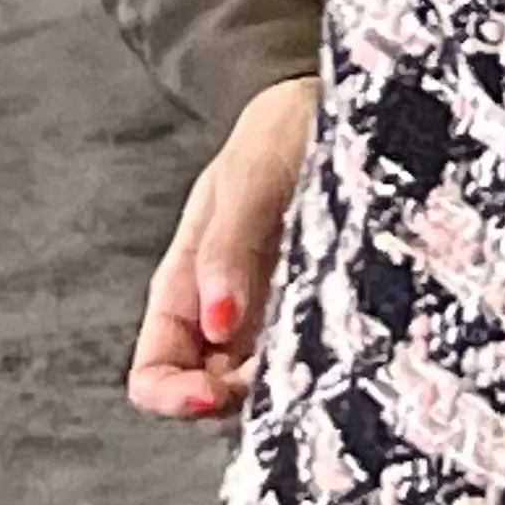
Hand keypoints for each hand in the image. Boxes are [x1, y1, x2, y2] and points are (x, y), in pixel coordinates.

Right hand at [127, 72, 316, 423]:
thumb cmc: (280, 133)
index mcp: (184, 289)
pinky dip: (327, 364)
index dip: (173, 399)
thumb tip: (216, 323)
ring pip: (266, 387)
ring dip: (287, 387)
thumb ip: (225, 247)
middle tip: (282, 373)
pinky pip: (316, 359)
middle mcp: (224, 316)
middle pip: (212, 397)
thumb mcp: (246, 179)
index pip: (154, 374)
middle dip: (238, 401)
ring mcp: (275, 317)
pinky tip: (351, 340)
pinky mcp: (325, 310)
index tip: (214, 394)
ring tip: (321, 349)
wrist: (343, 103)